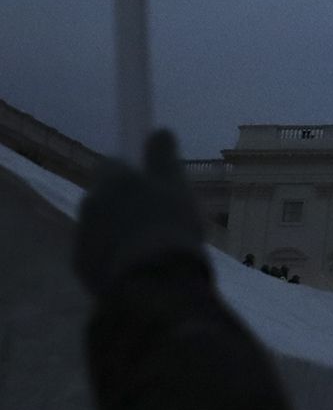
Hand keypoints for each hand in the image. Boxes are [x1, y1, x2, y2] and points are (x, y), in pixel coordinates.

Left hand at [75, 129, 206, 292]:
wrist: (152, 278)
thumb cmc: (168, 222)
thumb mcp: (175, 183)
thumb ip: (163, 156)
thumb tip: (158, 130)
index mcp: (112, 179)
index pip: (113, 163)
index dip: (131, 171)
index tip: (152, 183)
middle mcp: (90, 202)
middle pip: (105, 195)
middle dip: (123, 201)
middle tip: (154, 216)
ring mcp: (82, 235)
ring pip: (100, 224)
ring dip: (117, 228)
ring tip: (146, 244)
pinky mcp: (81, 265)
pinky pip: (98, 251)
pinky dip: (113, 252)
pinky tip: (135, 263)